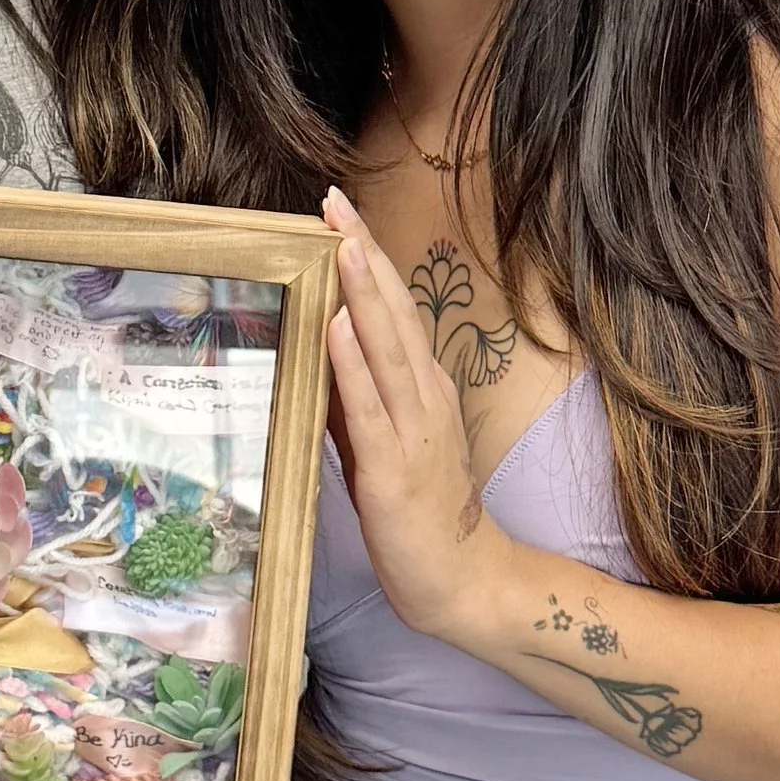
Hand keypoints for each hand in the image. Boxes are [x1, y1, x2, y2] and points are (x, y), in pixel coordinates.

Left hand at [321, 188, 502, 640]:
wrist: (460, 579)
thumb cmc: (420, 511)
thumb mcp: (383, 440)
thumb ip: (356, 396)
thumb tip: (319, 346)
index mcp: (424, 387)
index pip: (394, 310)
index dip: (368, 259)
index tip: (340, 213)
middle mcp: (425, 396)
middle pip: (393, 312)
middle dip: (363, 253)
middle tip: (334, 201)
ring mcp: (413, 428)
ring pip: (386, 346)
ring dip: (362, 290)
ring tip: (340, 241)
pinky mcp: (392, 466)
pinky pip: (369, 405)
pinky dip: (352, 360)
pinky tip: (337, 323)